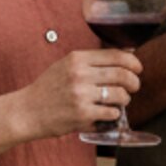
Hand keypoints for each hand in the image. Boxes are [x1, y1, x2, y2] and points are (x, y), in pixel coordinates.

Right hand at [15, 50, 142, 139]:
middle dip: (134, 82)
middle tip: (133, 87)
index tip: (138, 69)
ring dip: (125, 99)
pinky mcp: (82, 114)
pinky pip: (112, 113)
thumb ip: (94, 59)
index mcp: (77, 58)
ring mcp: (81, 95)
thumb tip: (128, 51)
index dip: (133, 62)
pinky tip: (107, 113)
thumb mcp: (67, 65)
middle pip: (123, 75)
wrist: (27, 111)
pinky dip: (114, 114)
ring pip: (121, 95)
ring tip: (119, 102)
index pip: (117, 55)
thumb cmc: (49, 88)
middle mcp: (80, 74)